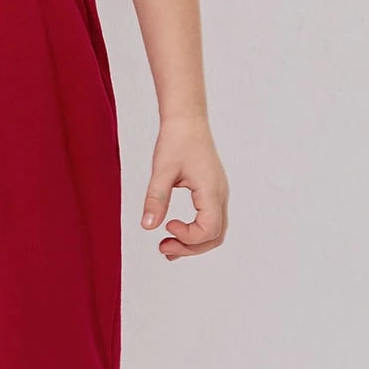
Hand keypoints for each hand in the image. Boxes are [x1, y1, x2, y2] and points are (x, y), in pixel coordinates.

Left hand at [141, 115, 227, 260]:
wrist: (187, 120)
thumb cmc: (177, 140)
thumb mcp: (162, 170)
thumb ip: (156, 199)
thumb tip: (148, 226)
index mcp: (212, 191)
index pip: (209, 230)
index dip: (188, 236)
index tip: (167, 225)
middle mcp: (220, 195)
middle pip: (215, 236)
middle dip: (190, 248)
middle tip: (163, 248)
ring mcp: (218, 194)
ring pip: (215, 230)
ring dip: (193, 243)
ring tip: (166, 246)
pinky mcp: (212, 191)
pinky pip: (210, 219)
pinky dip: (195, 232)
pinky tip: (174, 232)